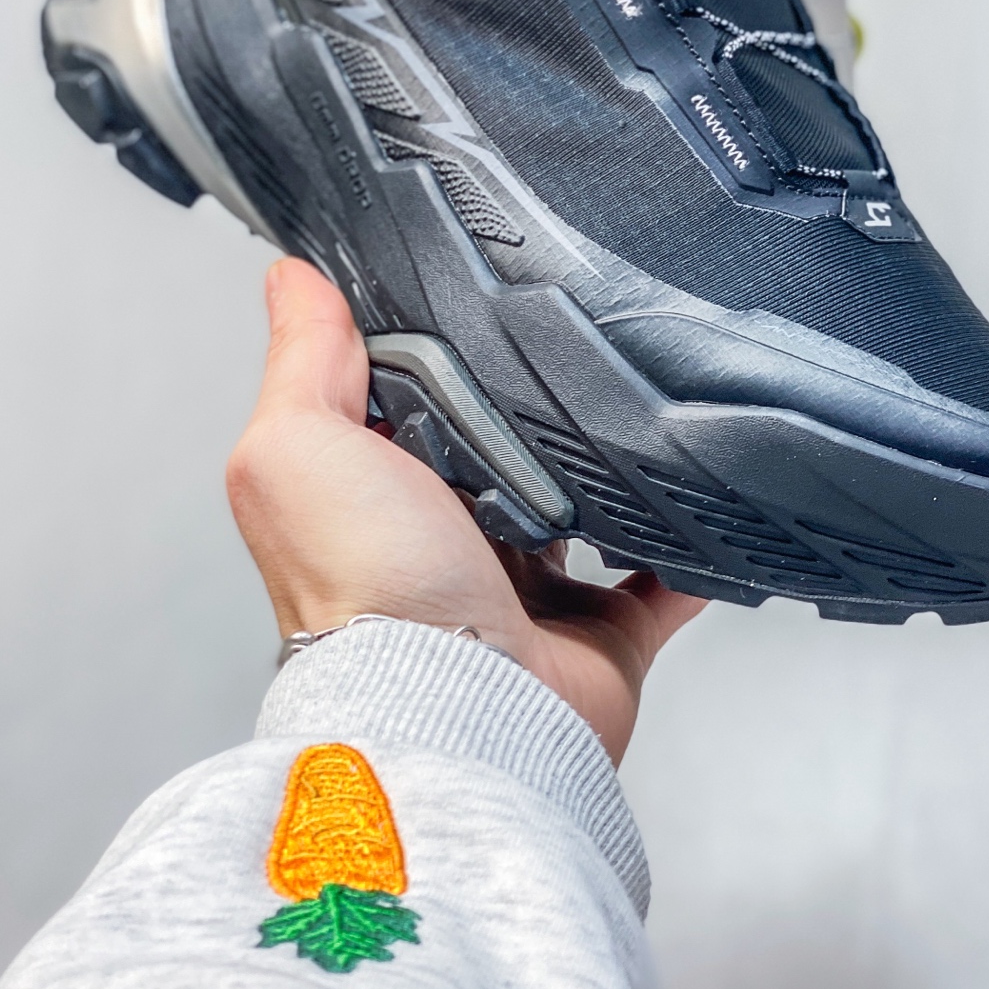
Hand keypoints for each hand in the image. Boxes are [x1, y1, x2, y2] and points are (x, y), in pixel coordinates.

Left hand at [227, 258, 704, 763]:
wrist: (461, 709)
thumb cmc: (369, 592)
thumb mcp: (299, 446)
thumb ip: (303, 359)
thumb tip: (291, 279)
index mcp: (374, 497)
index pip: (402, 402)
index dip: (426, 351)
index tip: (468, 288)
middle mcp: (445, 546)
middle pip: (497, 453)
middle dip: (528, 409)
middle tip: (574, 336)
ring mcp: (526, 594)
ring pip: (578, 512)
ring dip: (604, 472)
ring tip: (640, 404)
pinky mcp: (601, 635)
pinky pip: (660, 583)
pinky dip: (682, 553)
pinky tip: (698, 499)